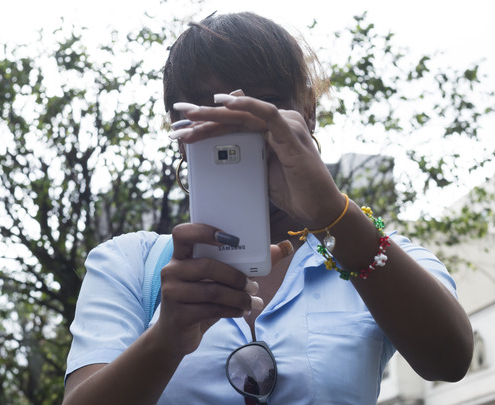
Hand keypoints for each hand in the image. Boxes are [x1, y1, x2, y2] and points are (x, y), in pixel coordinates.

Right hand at [154, 223, 294, 355]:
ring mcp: (172, 293)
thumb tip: (283, 248)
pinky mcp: (179, 315)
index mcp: (180, 257)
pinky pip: (212, 309)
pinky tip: (242, 311)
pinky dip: (233, 310)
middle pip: (207, 265)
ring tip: (253, 301)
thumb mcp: (216, 281)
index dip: (203, 231)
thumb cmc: (199, 301)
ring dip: (239, 296)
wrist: (175, 335)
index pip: (183, 234)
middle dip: (236, 275)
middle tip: (254, 285)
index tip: (230, 238)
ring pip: (213, 290)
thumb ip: (244, 264)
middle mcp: (171, 271)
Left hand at [171, 94, 343, 228]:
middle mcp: (278, 123)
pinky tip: (224, 103)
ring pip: (243, 114)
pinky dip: (246, 106)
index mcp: (270, 130)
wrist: (318, 210)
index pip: (232, 123)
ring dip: (214, 113)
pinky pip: (267, 114)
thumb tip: (215, 148)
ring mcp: (286, 126)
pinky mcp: (292, 134)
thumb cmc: (292, 192)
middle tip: (176, 113)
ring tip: (189, 114)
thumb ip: (240, 157)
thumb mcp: (258, 174)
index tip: (180, 127)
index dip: (205, 123)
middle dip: (202, 116)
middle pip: (234, 116)